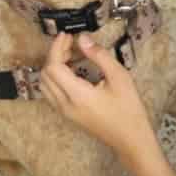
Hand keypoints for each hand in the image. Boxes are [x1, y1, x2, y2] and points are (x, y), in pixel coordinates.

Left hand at [40, 33, 157, 158]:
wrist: (130, 140)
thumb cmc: (129, 109)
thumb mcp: (120, 77)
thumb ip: (99, 55)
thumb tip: (83, 39)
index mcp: (77, 95)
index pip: (53, 67)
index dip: (56, 48)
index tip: (66, 36)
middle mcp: (65, 105)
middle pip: (45, 74)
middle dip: (54, 55)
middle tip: (70, 44)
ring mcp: (64, 112)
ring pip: (45, 84)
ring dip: (52, 67)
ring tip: (70, 55)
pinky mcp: (67, 115)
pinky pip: (51, 93)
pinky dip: (55, 78)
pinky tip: (71, 71)